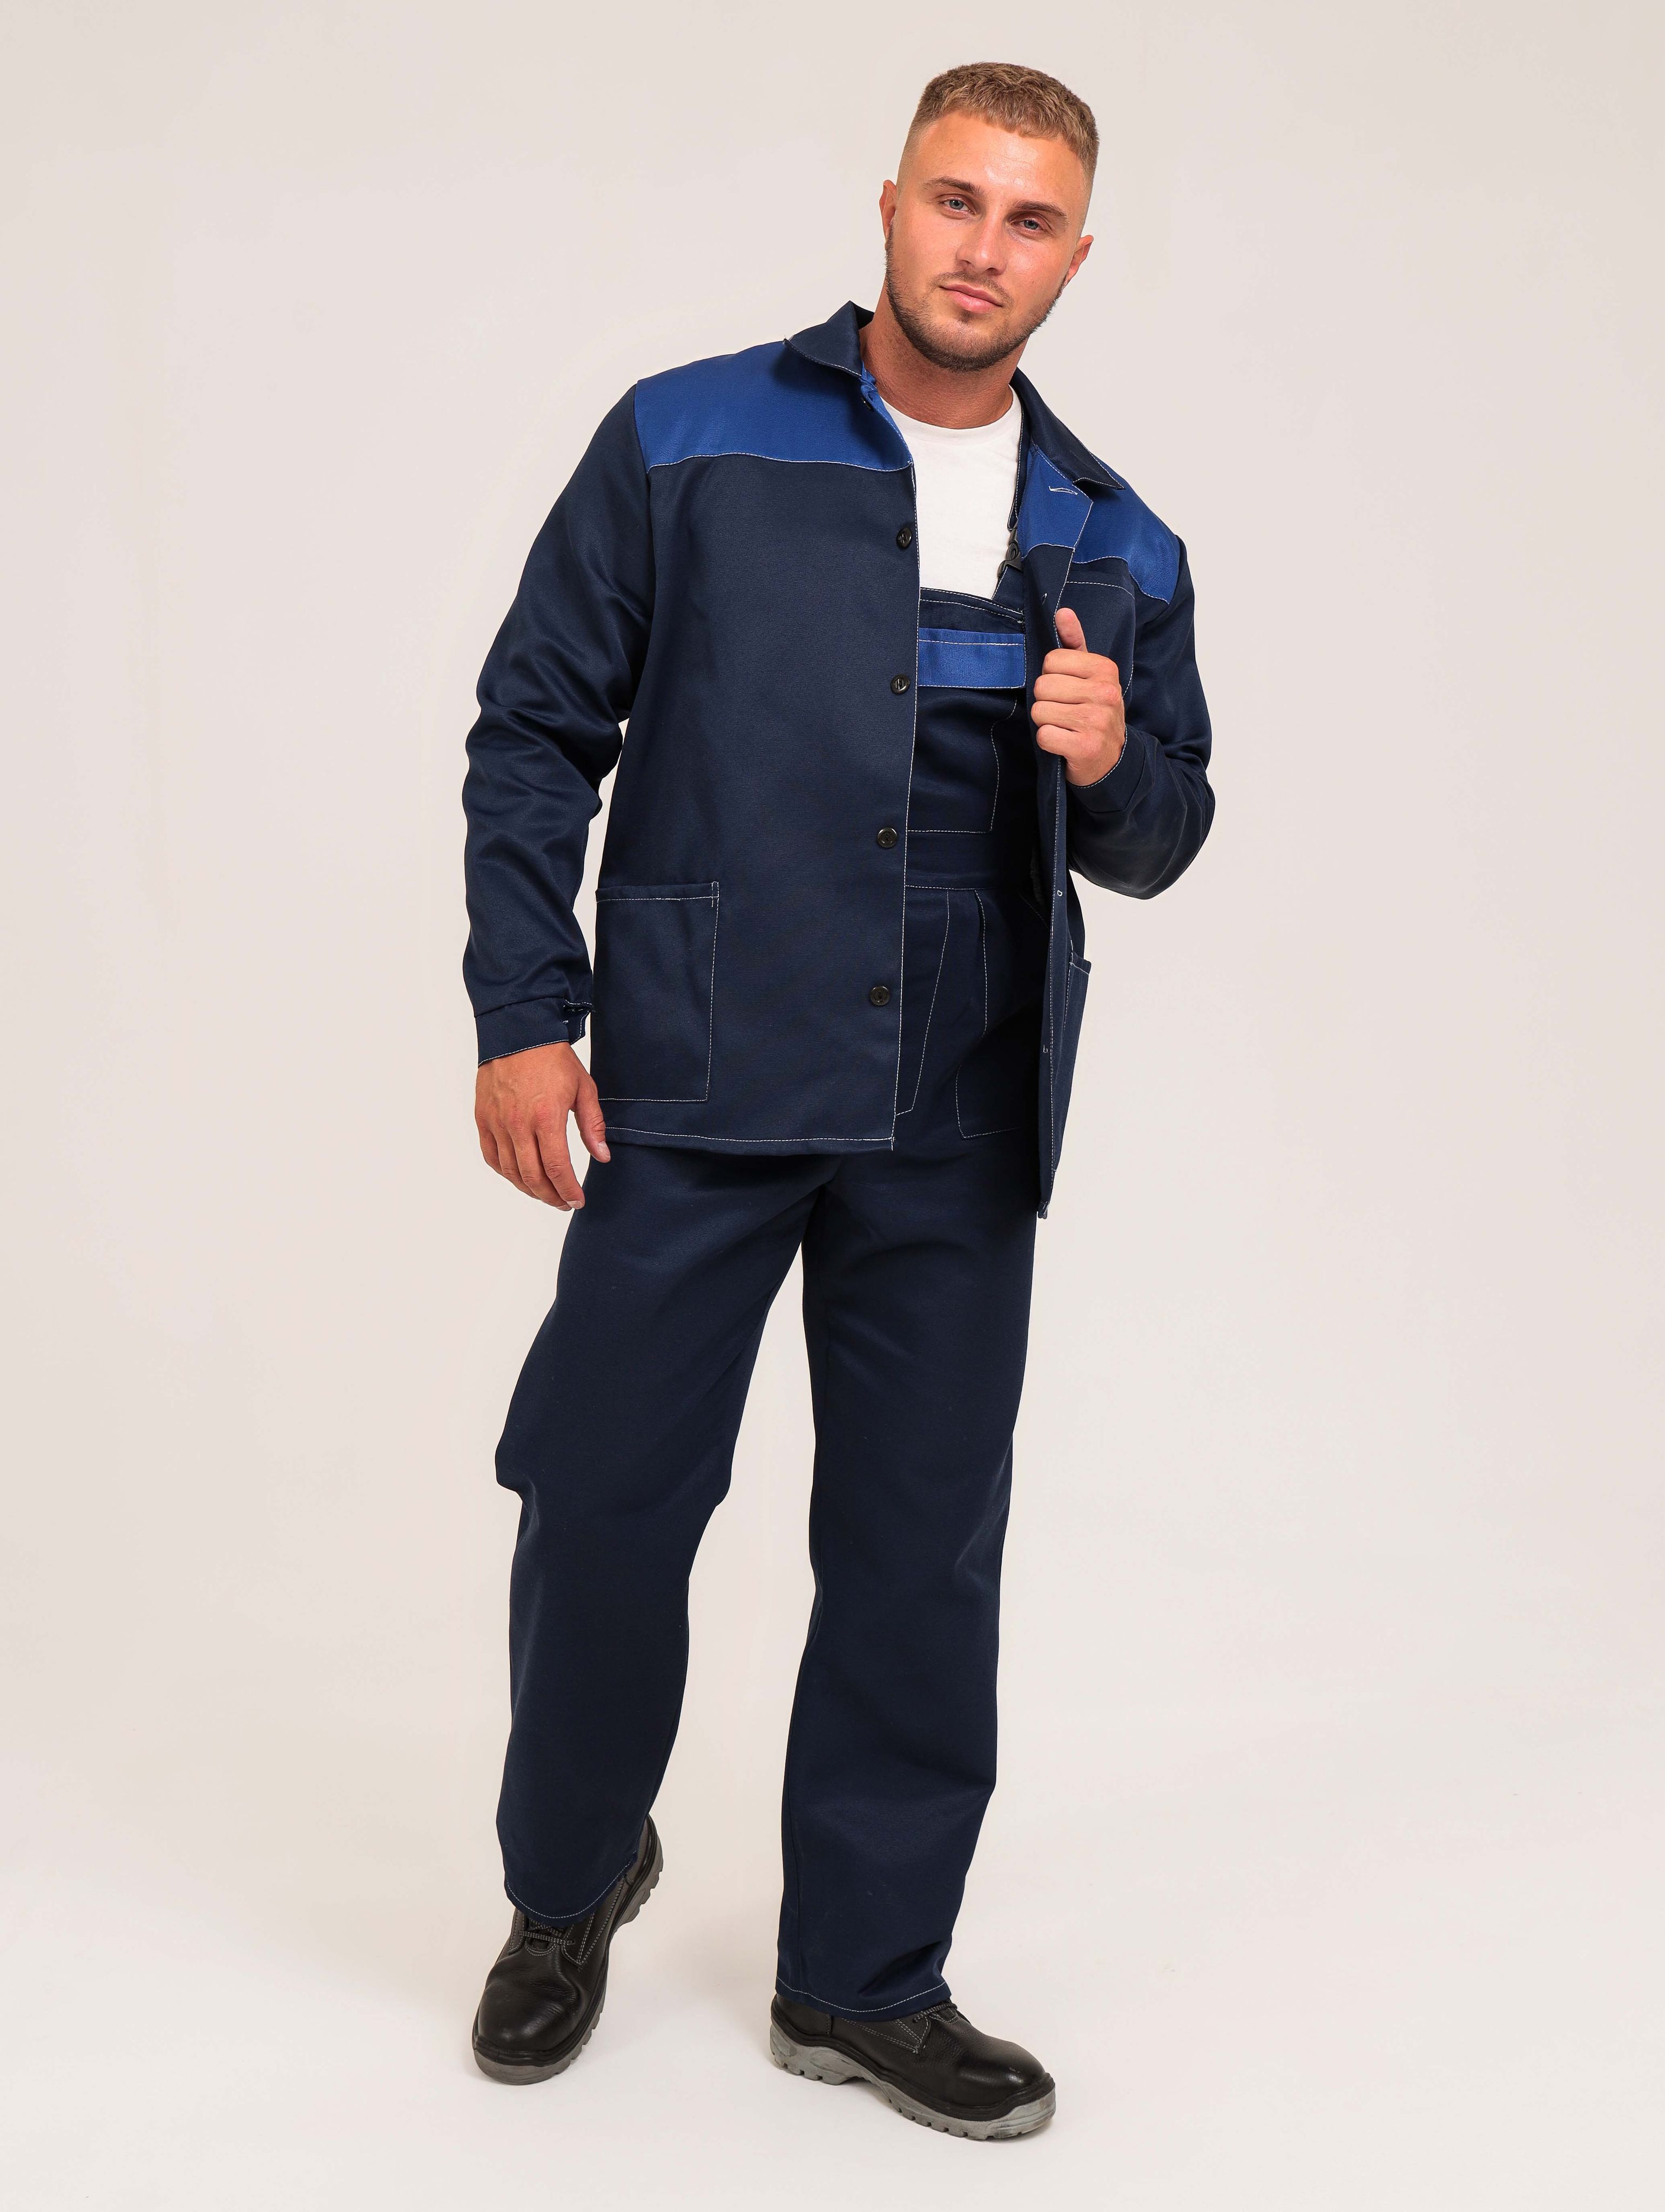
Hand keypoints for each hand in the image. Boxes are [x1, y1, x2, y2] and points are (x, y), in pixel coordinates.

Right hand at [474, 1040, 609, 1208]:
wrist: (518, 1033)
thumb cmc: (553, 1059)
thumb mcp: (583, 1088)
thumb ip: (592, 1126)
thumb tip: (602, 1157)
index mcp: (547, 1117)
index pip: (557, 1168)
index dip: (568, 1190)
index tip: (577, 1200)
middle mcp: (518, 1124)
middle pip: (533, 1176)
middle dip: (551, 1196)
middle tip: (563, 1202)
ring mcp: (497, 1123)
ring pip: (511, 1171)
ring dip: (529, 1189)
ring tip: (545, 1194)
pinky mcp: (483, 1119)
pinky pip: (491, 1156)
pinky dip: (505, 1173)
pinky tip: (519, 1177)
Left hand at [1032, 604, 1125, 784]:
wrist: (1112, 760)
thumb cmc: (1095, 713)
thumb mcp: (1091, 676)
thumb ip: (1075, 643)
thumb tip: (1062, 612)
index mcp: (1105, 670)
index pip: (1052, 660)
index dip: (1052, 677)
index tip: (1068, 691)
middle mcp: (1105, 693)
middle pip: (1043, 685)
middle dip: (1046, 701)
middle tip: (1064, 712)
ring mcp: (1096, 721)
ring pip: (1039, 711)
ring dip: (1046, 722)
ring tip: (1065, 727)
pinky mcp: (1085, 747)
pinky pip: (1044, 736)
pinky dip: (1048, 742)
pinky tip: (1064, 744)